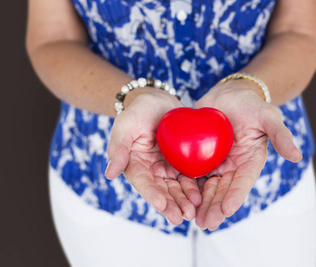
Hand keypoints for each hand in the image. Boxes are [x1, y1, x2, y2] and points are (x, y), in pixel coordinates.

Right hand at [105, 88, 201, 224]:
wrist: (158, 100)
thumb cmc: (138, 111)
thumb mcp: (125, 124)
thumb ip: (118, 148)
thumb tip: (110, 174)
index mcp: (136, 166)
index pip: (144, 183)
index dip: (152, 195)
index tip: (161, 205)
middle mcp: (152, 171)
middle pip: (162, 191)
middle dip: (171, 205)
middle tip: (181, 217)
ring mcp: (169, 168)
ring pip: (177, 188)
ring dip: (185, 201)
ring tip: (193, 212)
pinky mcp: (183, 162)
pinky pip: (191, 177)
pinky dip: (196, 187)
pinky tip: (204, 196)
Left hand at [193, 80, 301, 229]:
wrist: (229, 94)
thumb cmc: (251, 105)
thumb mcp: (268, 116)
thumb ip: (281, 136)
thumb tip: (297, 157)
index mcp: (250, 161)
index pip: (244, 180)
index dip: (236, 195)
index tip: (227, 210)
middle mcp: (233, 166)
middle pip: (224, 189)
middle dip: (215, 207)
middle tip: (207, 223)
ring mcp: (215, 163)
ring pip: (207, 187)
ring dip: (201, 204)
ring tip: (194, 220)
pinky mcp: (199, 157)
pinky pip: (192, 173)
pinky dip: (187, 187)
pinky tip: (178, 199)